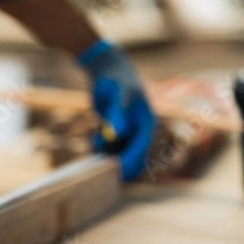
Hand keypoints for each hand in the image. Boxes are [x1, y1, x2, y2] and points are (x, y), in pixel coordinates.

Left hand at [78, 40, 154, 180]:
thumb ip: (118, 113)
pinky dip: (102, 148)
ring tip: (97, 138)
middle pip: (132, 157)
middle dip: (117, 163)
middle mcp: (140, 131)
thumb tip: (119, 134)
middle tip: (100, 168)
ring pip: (119, 153)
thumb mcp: (117, 94)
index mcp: (148, 124)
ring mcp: (128, 132)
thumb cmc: (115, 79)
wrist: (107, 70)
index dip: (128, 164)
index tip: (115, 173)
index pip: (141, 152)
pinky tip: (96, 137)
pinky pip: (110, 147)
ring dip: (108, 154)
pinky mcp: (116, 131)